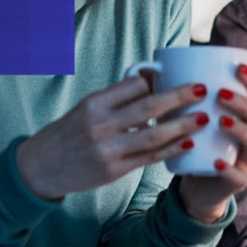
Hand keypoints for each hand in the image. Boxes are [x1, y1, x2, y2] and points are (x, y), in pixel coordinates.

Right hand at [15, 76, 209, 200]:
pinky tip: (189, 143)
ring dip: (182, 126)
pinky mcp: (114, 170)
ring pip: (153, 135)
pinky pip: (149, 159)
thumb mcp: (86, 108)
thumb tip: (151, 78)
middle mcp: (100, 125)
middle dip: (179, 97)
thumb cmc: (69, 132)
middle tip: (203, 89)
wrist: (41, 167)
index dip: (156, 80)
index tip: (175, 76)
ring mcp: (108, 149)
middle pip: (148, 107)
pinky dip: (171, 150)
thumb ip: (116, 98)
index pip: (132, 85)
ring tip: (204, 117)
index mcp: (94, 103)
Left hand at [176, 63, 246, 221]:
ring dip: (241, 129)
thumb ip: (179, 95)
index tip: (239, 68)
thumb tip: (151, 67)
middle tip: (220, 94)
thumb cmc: (195, 142)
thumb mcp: (190, 116)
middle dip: (243, 102)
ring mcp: (246, 159)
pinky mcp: (237, 181)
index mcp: (245, 116)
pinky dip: (229, 169)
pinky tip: (217, 162)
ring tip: (220, 121)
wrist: (196, 185)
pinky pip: (240, 176)